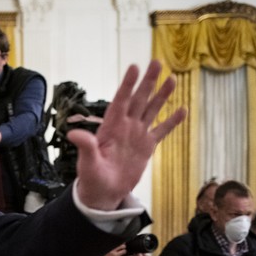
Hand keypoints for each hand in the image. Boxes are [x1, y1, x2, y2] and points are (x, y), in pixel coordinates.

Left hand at [71, 61, 186, 210]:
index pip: (120, 101)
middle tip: (157, 62)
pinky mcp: (147, 146)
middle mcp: (125, 127)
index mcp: (111, 128)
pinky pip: (161, 131)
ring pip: (151, 110)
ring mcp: (137, 135)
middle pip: (138, 100)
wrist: (104, 193)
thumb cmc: (92, 178)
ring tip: (172, 79)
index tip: (134, 67)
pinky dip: (172, 122)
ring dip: (161, 96)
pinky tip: (182, 109)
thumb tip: (72, 133)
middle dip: (147, 82)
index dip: (127, 85)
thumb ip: (85, 146)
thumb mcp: (87, 163)